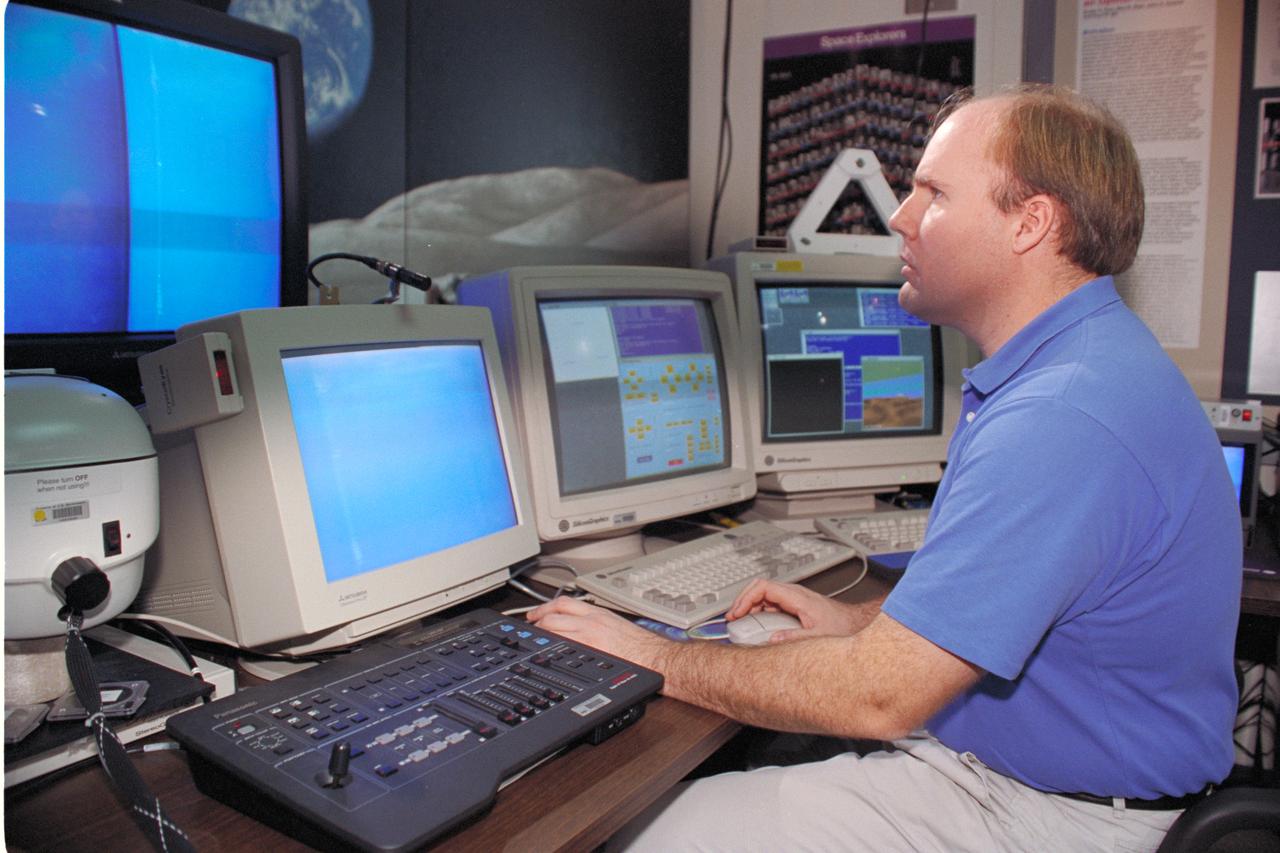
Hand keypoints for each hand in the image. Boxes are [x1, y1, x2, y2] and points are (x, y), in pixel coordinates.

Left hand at [527, 596, 665, 665]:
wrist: (657, 657)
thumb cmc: (645, 648)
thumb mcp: (620, 628)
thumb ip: (602, 625)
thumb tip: (589, 631)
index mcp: (600, 614)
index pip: (566, 603)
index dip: (546, 606)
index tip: (538, 613)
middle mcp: (593, 620)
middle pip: (555, 612)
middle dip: (538, 619)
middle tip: (532, 627)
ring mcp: (590, 634)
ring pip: (555, 626)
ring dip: (541, 632)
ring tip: (535, 641)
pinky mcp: (590, 648)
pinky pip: (562, 643)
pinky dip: (550, 646)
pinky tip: (545, 652)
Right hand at [726, 579, 861, 640]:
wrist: (856, 624)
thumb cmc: (843, 626)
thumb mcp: (818, 636)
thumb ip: (794, 638)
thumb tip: (771, 640)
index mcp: (797, 597)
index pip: (763, 587)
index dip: (746, 598)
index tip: (737, 613)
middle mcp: (793, 594)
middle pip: (759, 589)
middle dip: (742, 602)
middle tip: (733, 618)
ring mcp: (792, 599)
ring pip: (763, 597)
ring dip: (749, 608)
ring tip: (740, 623)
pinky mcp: (793, 606)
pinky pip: (770, 604)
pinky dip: (758, 613)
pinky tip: (754, 625)